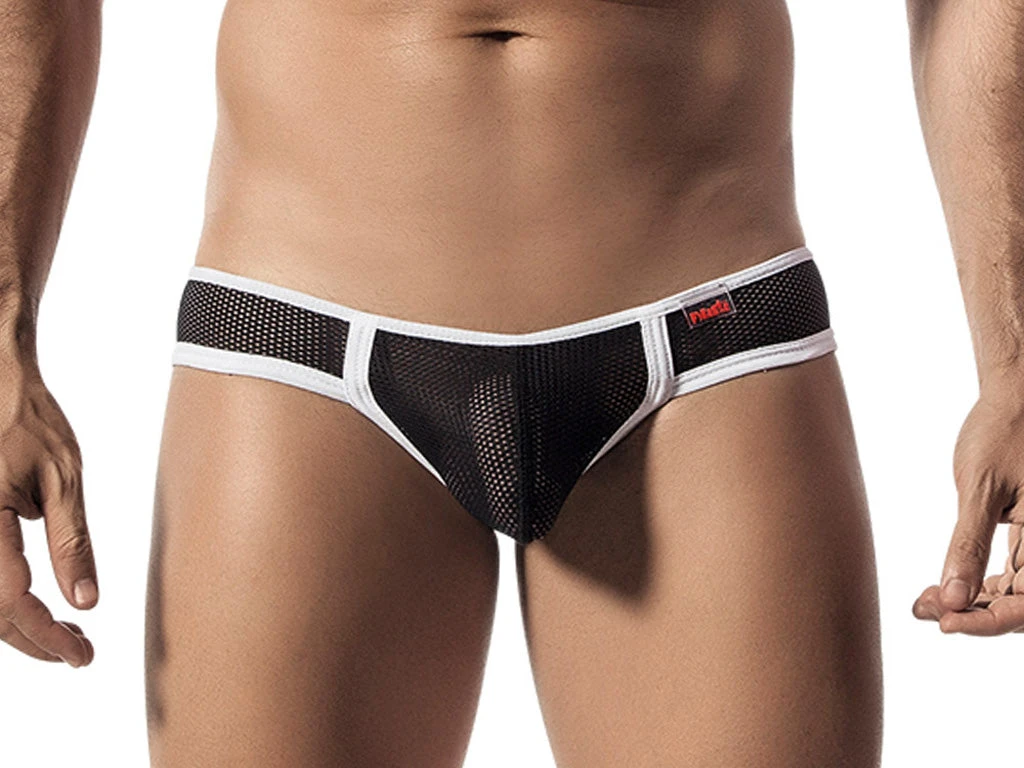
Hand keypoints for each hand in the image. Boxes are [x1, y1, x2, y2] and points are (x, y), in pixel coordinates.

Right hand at [0, 359, 95, 665]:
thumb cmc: (28, 420)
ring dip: (17, 625)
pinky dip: (4, 598)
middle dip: (34, 640)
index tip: (81, 656)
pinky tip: (34, 606)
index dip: (47, 636)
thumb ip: (71, 543)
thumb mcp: (63, 479)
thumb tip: (84, 600)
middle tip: (78, 653)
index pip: (13, 601)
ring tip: (64, 635)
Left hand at [913, 391, 1023, 633]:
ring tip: (924, 601)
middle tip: (926, 610)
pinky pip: (1011, 573)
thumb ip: (969, 545)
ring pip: (1016, 593)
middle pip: (1023, 605)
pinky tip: (938, 587)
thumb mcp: (980, 489)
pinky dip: (976, 582)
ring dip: (971, 602)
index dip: (989, 622)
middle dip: (974, 614)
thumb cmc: (1002, 433)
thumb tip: (952, 598)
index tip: (946, 622)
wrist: (1015, 399)